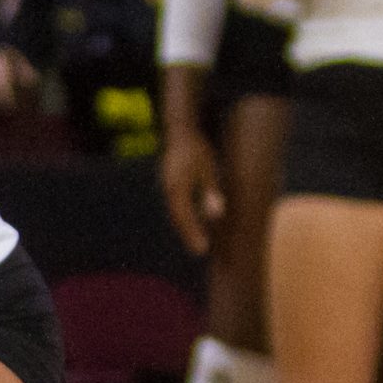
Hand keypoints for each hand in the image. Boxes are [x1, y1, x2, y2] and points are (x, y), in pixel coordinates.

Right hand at [160, 127, 226, 256]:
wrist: (180, 131)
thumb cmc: (197, 149)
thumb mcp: (208, 169)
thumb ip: (210, 192)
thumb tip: (215, 214)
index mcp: (176, 188)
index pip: (184, 217)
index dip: (193, 235)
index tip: (202, 250)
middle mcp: (169, 190)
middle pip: (178, 218)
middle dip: (188, 234)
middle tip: (200, 251)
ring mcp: (167, 186)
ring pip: (176, 212)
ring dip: (186, 226)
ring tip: (196, 240)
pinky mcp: (170, 183)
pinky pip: (177, 204)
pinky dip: (184, 215)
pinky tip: (192, 220)